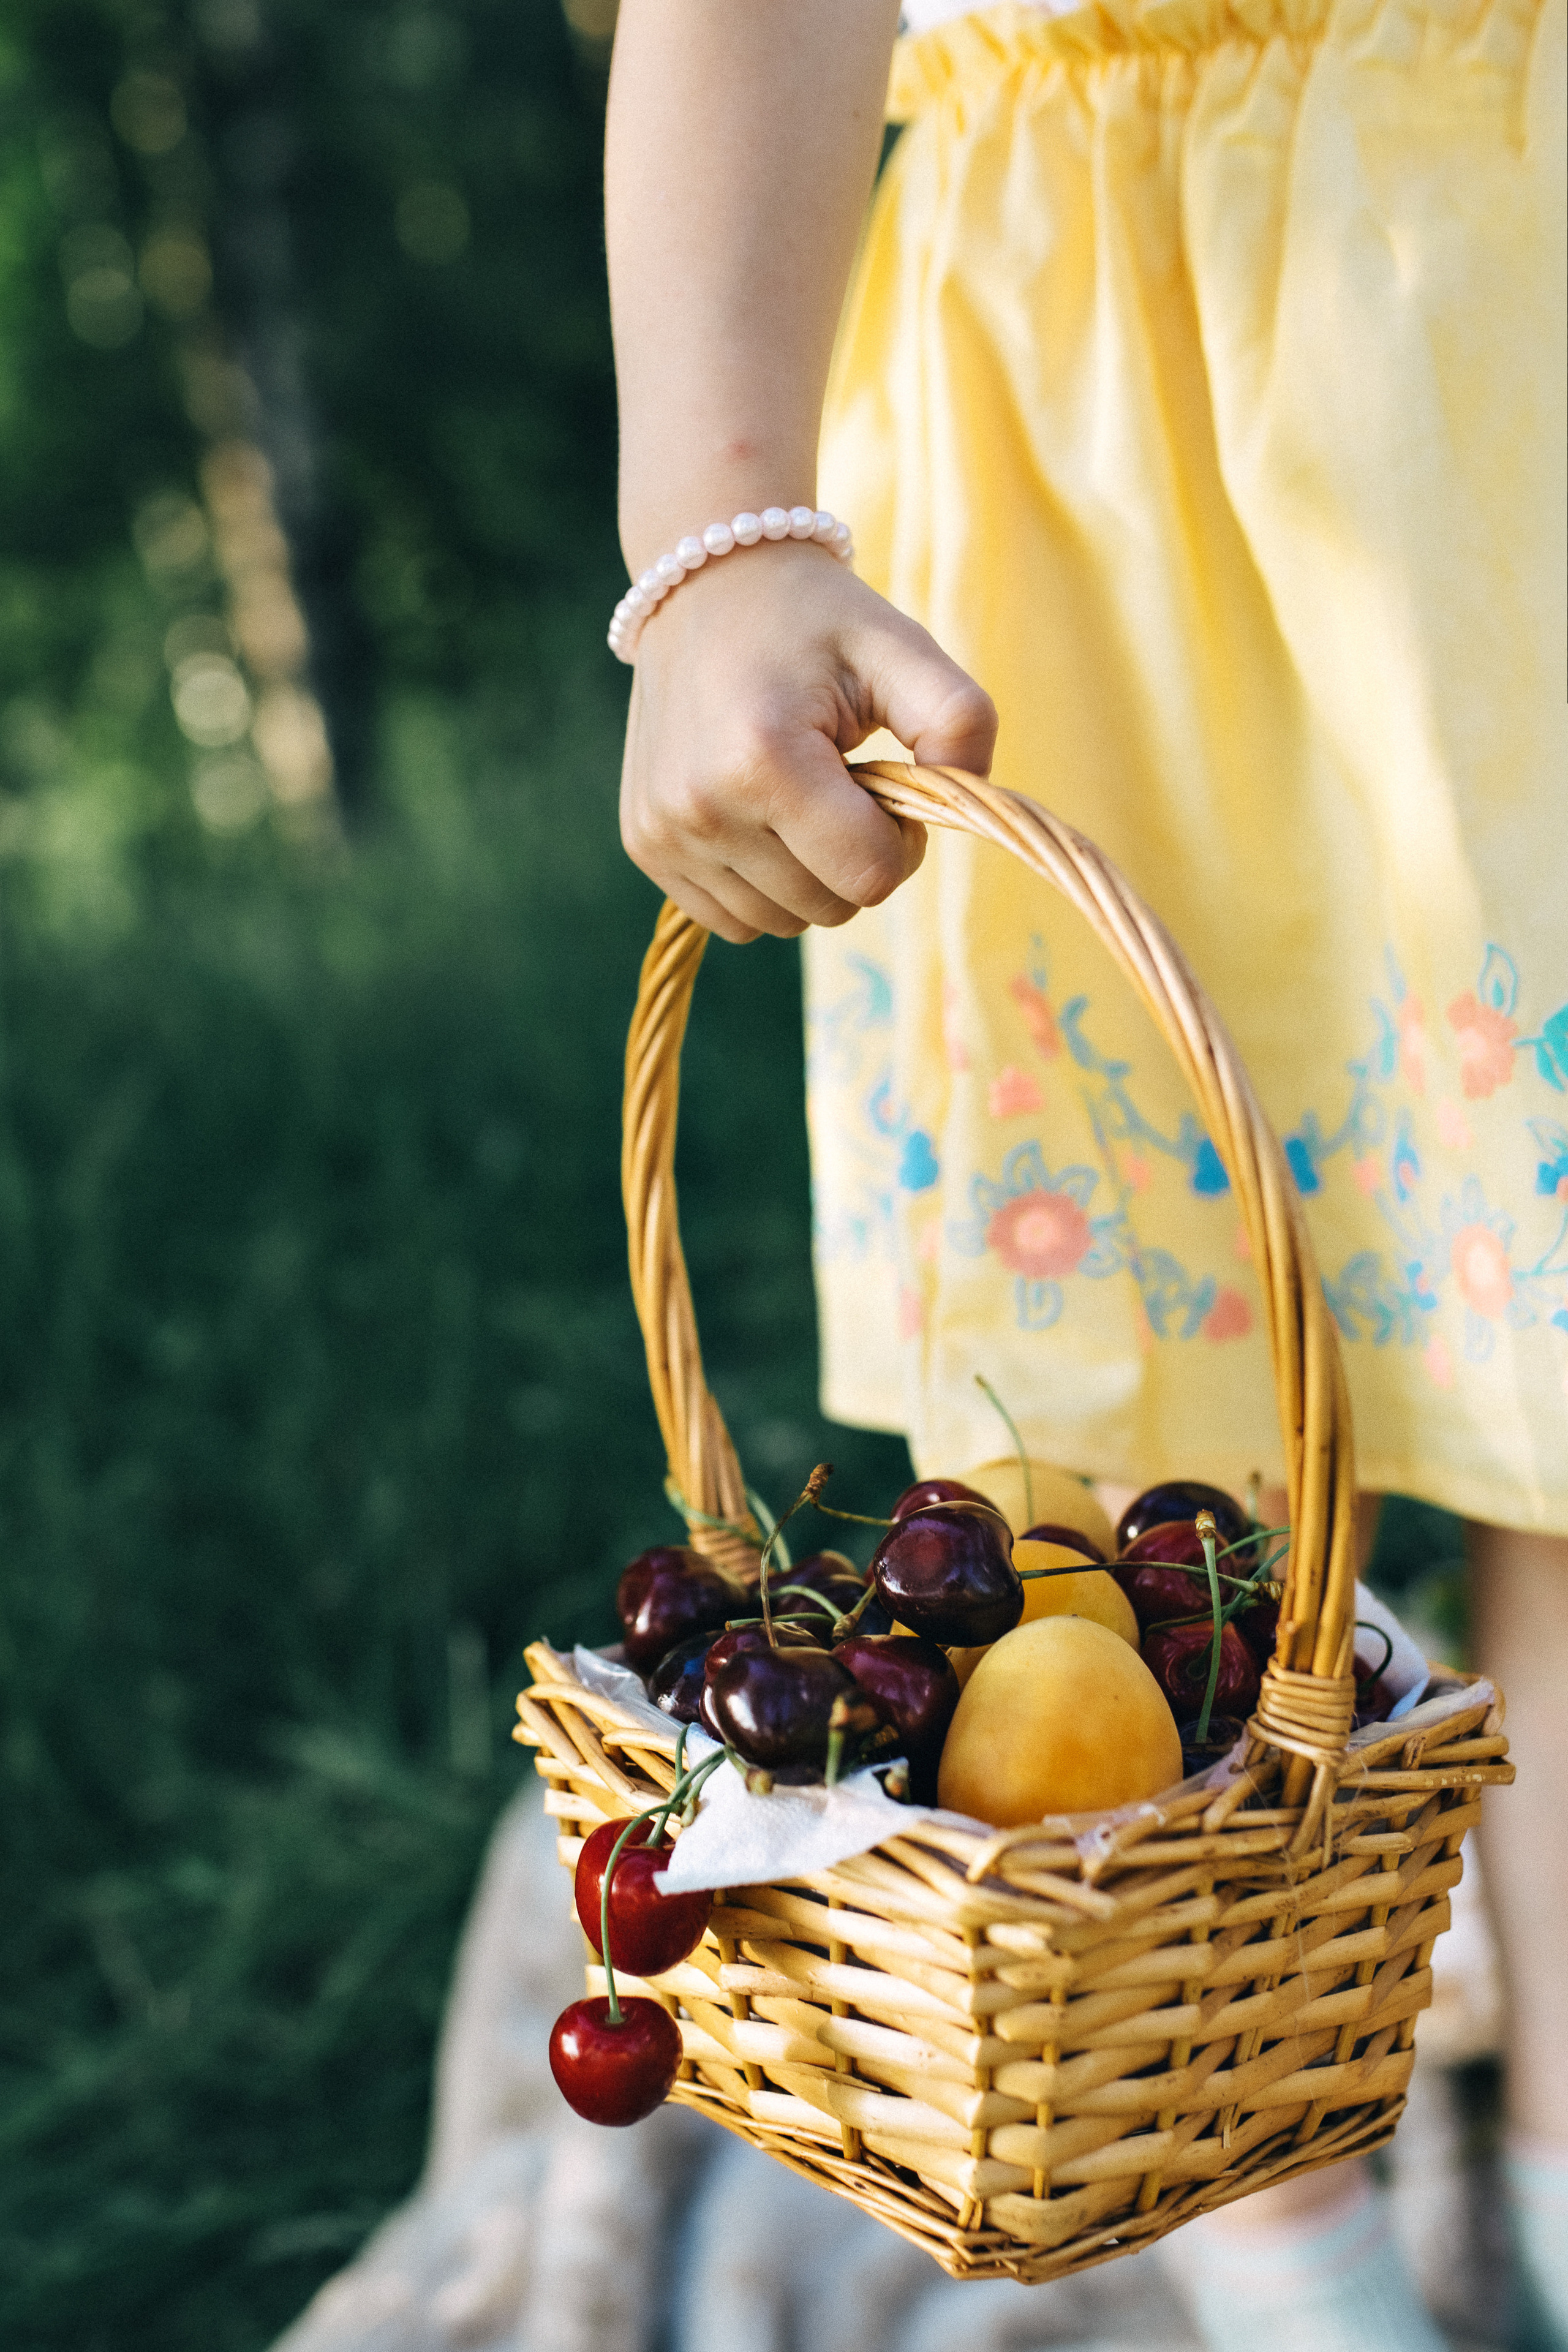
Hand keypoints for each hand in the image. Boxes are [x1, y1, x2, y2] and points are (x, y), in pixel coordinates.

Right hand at [619, 543, 996, 942]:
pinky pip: (732, 919)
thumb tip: (970, 800)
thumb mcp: (903, 648)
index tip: (887, 785)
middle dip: (856, 857)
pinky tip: (761, 816)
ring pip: (781, 923)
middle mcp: (702, 809)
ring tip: (798, 794)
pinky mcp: (644, 845)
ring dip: (809, 876)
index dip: (902, 841)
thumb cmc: (816, 617)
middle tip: (843, 782)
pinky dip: (762, 886)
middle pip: (828, 908)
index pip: (870, 876)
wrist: (705, 582)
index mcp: (765, 761)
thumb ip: (962, 721)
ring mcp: (663, 832)